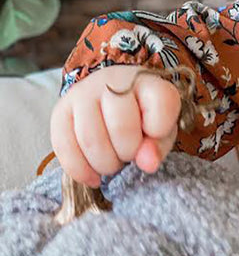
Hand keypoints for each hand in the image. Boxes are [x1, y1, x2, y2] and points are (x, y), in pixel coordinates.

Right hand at [50, 64, 181, 187]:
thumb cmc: (141, 116)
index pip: (161, 103)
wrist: (110, 97)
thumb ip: (159, 145)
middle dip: (128, 153)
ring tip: (112, 162)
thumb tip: (147, 163)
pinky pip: (64, 148)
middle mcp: (114, 80)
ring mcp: (84, 93)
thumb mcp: (161, 128)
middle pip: (122, 128)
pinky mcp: (60, 110)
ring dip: (105, 165)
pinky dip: (80, 170)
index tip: (153, 136)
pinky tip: (93, 176)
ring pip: (91, 140)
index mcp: (147, 80)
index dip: (160, 130)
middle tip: (129, 154)